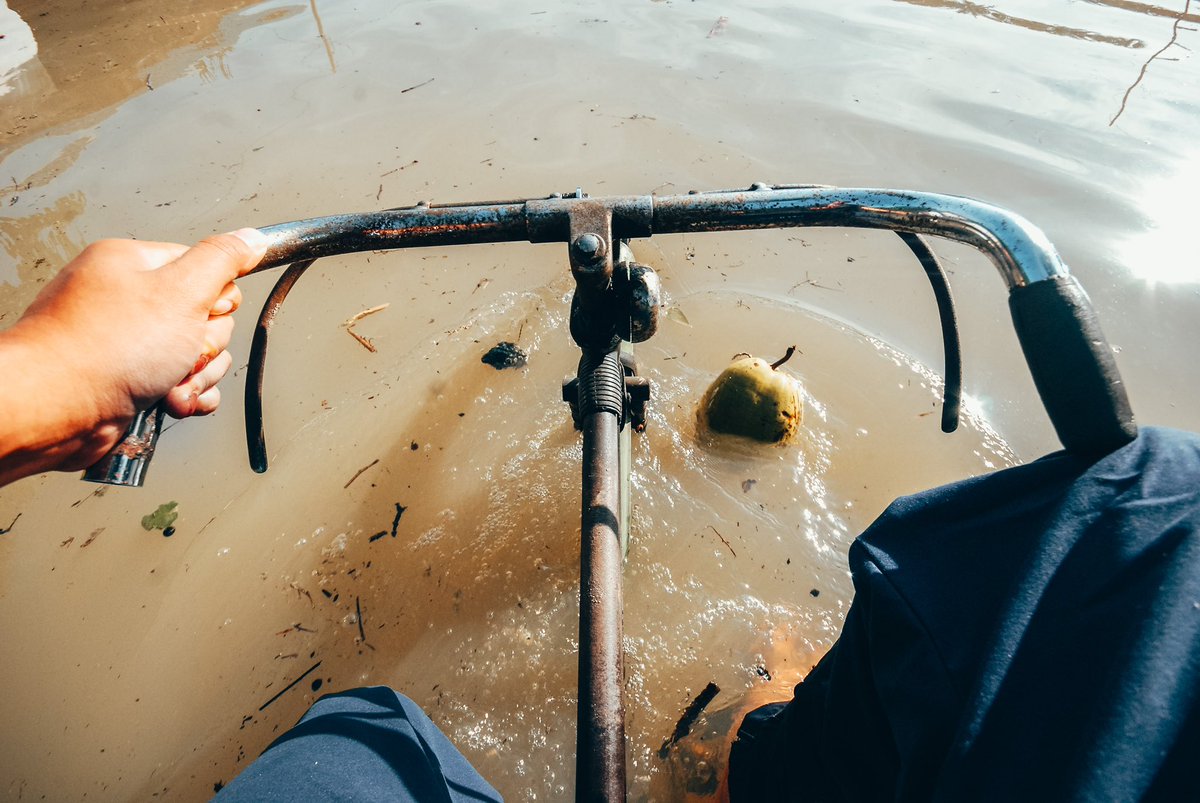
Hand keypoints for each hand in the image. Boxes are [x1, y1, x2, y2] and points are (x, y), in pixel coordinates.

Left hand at [0, 229, 268, 484]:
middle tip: (178, 352)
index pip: (206, 268)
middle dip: (204, 346)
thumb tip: (252, 238)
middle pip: (207, 317)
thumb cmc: (105, 348)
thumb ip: (223, 260)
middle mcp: (129, 300)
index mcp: (135, 264)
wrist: (56, 409)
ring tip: (167, 383)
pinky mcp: (131, 379)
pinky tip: (170, 401)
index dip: (216, 298)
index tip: (202, 312)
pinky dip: (185, 396)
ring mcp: (128, 342)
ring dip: (196, 376)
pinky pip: (182, 384)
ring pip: (198, 356)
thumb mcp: (181, 290)